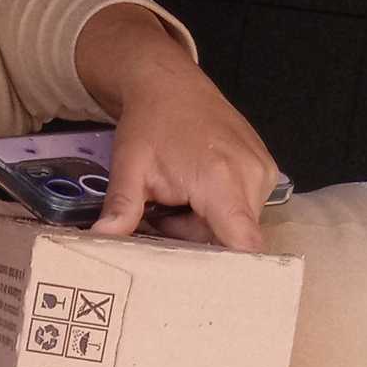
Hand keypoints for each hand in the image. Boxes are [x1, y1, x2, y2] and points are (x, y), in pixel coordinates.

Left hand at [73, 4, 277, 253]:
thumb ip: (121, 208)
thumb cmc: (150, 122)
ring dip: (204, 223)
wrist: (168, 81)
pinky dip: (217, 208)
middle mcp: (252, 176)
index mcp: (221, 178)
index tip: (210, 286)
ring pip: (236, 226)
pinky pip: (243, 208)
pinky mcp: (265, 169)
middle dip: (196, 239)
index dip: (231, 272)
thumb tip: (101, 240)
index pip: (244, 244)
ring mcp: (263, 171)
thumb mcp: (130, 167)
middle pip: (231, 240)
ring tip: (179, 196)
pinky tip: (195, 188)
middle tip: (164, 214)